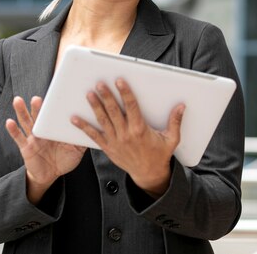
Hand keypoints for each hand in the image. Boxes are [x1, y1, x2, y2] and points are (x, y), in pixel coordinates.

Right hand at [6, 96, 85, 203]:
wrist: (50, 175)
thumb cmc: (64, 160)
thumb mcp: (76, 150)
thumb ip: (83, 139)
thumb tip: (96, 128)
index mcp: (56, 129)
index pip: (55, 114)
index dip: (55, 105)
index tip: (58, 94)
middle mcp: (44, 130)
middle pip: (40, 115)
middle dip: (38, 106)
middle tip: (38, 98)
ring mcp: (34, 138)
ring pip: (27, 122)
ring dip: (22, 111)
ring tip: (18, 101)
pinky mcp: (26, 147)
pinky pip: (19, 138)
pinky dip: (13, 130)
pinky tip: (9, 122)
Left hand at [71, 79, 184, 198]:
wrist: (148, 174)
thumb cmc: (160, 155)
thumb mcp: (171, 139)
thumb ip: (175, 121)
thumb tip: (181, 107)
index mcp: (140, 130)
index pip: (131, 107)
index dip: (125, 93)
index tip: (120, 81)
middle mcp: (126, 134)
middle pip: (114, 111)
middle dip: (107, 96)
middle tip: (100, 83)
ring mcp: (115, 141)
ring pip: (103, 121)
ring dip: (95, 107)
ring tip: (89, 94)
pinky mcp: (108, 148)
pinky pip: (94, 136)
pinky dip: (83, 127)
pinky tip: (74, 118)